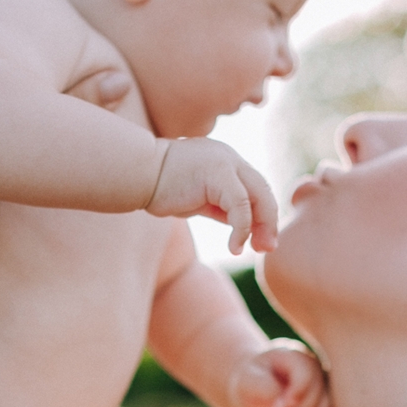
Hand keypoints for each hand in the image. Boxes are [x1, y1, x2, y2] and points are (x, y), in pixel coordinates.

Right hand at [146, 138, 278, 254]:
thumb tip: (242, 227)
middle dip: (269, 221)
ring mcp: (226, 162)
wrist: (137, 173)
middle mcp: (230, 157)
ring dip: (260, 227)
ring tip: (254, 249)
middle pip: (263, 190)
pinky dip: (242, 229)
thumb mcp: (200, 199)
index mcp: (226, 160)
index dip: (263, 215)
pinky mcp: (218, 173)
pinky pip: (240, 205)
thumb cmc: (162, 188)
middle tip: (268, 248)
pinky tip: (235, 247)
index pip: (255, 187)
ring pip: (257, 197)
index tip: (261, 240)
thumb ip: (222, 207)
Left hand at [226, 341, 334, 406]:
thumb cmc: (249, 384)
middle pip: (321, 388)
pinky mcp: (323, 399)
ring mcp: (321, 382)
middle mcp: (313, 367)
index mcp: (294, 357)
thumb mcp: (248, 383)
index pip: (305, 373)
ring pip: (332, 400)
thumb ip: (265, 388)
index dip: (296, 393)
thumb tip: (286, 406)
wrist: (254, 393)